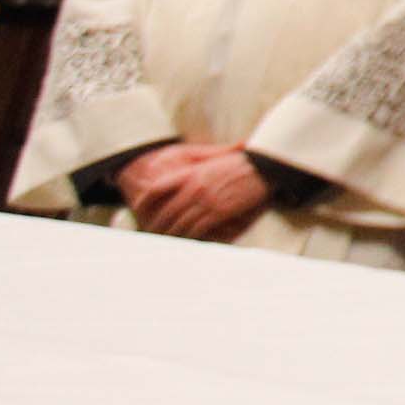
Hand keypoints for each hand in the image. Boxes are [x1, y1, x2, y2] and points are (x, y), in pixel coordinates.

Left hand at [121, 143, 270, 241]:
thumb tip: (189, 181)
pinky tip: (187, 243)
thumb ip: (200, 171)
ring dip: (171, 236)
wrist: (266, 166)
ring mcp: (206, 200)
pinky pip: (198, 229)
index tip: (139, 209)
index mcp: (192, 173)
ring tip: (165, 243)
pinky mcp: (219, 211)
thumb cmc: (245, 163)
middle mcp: (194, 187)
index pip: (158, 188)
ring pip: (180, 224)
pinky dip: (190, 238)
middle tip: (151, 235)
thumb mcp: (216, 161)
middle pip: (167, 211)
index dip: (145, 201)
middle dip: (157, 226)